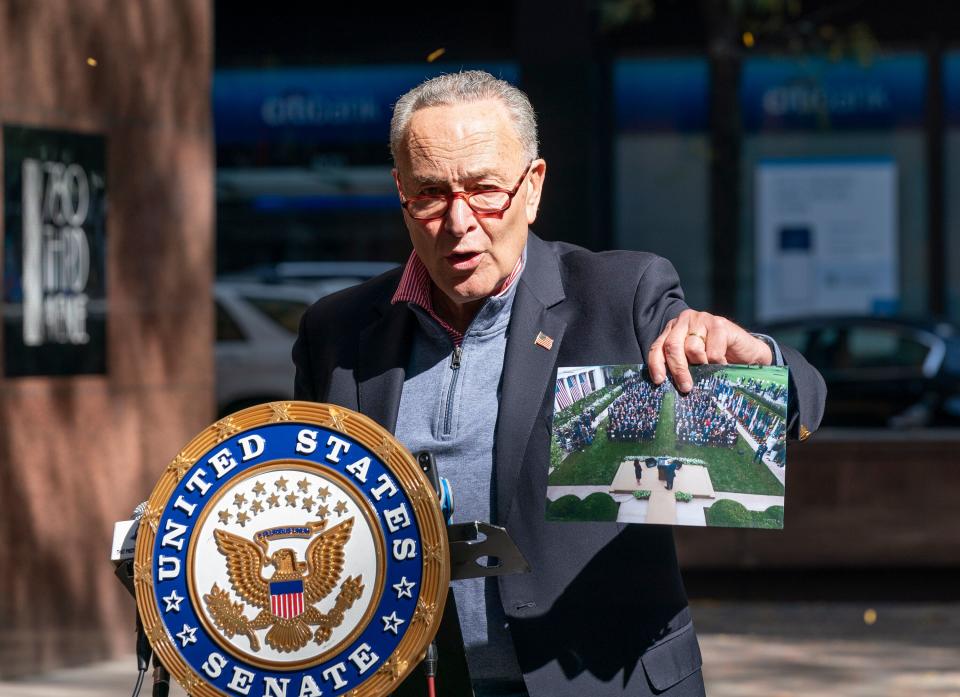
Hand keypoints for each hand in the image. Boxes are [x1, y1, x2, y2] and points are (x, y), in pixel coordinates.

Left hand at [647, 309, 772, 392]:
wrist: (748, 354)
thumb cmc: (717, 359)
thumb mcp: (693, 362)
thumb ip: (679, 364)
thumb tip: (665, 384)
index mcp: (673, 329)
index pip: (658, 347)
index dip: (656, 365)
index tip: (659, 381)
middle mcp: (685, 320)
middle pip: (672, 347)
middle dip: (678, 370)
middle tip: (686, 387)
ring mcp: (702, 319)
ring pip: (692, 348)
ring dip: (702, 365)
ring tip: (711, 368)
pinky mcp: (719, 324)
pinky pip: (712, 351)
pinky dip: (717, 362)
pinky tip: (723, 363)